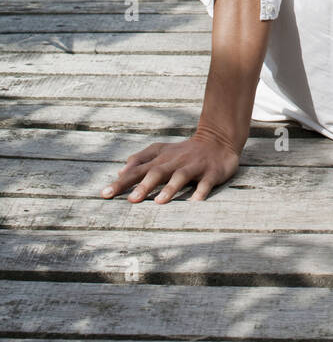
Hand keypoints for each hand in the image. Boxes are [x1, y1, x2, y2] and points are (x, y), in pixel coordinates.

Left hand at [99, 130, 239, 203]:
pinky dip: (201, 191)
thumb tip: (120, 171)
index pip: (138, 168)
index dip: (122, 181)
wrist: (218, 140)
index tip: (105, 194)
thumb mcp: (161, 151)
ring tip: (159, 201)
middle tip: (130, 200)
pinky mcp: (211, 172)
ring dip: (170, 188)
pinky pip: (206, 182)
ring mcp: (194, 166)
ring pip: (180, 176)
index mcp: (161, 158)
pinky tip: (195, 201)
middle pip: (157, 172)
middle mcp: (175, 161)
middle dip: (144, 185)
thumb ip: (140, 159)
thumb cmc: (184, 151)